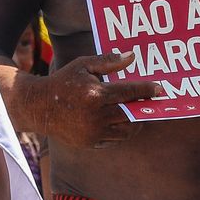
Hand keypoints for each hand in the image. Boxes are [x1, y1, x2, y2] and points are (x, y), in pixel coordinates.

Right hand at [31, 52, 163, 148]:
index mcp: (96, 95)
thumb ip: (108, 61)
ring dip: (135, 122)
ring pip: (126, 131)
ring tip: (139, 113)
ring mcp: (93, 132)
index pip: (130, 93)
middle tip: (152, 103)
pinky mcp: (89, 143)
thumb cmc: (63, 82)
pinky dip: (121, 131)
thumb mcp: (83, 66)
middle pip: (132, 114)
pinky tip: (123, 122)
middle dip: (144, 108)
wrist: (39, 106)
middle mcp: (96, 116)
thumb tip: (131, 56)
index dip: (147, 90)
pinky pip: (113, 139)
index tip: (160, 89)